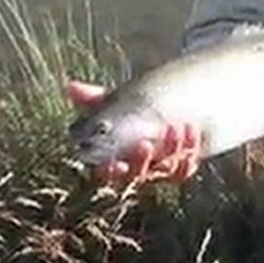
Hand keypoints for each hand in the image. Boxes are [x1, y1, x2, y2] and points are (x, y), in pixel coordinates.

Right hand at [66, 80, 202, 185]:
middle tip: (146, 143)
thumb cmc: (138, 107)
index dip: (111, 172)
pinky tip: (192, 130)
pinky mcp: (183, 165)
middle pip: (138, 176)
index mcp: (118, 156)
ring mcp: (162, 167)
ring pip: (166, 170)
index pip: (109, 172)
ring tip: (177, 126)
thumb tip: (71, 87)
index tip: (116, 164)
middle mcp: (139, 166)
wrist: (173, 106)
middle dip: (142, 162)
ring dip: (172, 151)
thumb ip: (95, 99)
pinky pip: (186, 168)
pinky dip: (190, 151)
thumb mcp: (117, 101)